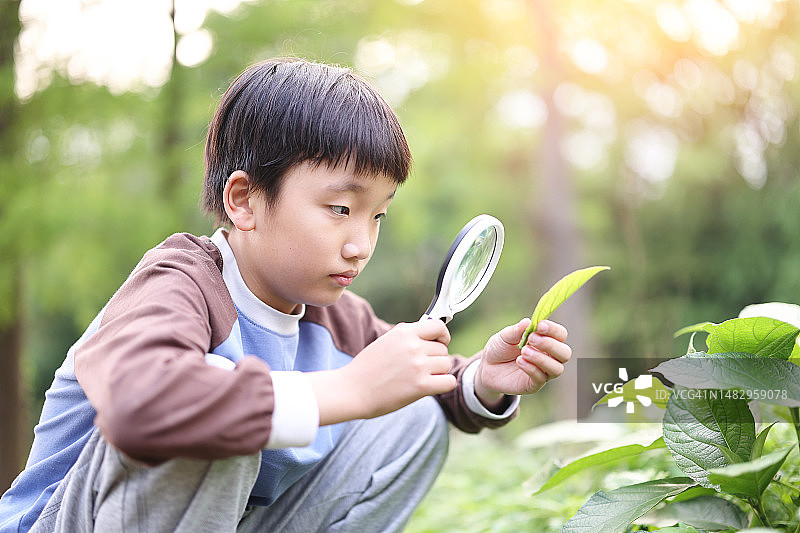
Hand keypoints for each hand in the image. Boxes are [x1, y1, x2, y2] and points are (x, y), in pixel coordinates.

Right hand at [307, 320, 455, 424]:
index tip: (440, 343)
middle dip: (435, 359)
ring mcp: (418, 366)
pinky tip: (430, 387)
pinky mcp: (421, 386)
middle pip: (443, 350)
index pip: (438, 327)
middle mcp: (413, 346)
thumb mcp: (385, 341)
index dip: (443, 336)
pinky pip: (449, 382)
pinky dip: (443, 385)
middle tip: (419, 368)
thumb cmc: (367, 368)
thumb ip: (407, 336)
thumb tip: (429, 330)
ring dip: (438, 373)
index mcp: (404, 332)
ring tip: (419, 378)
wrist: (352, 390)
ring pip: (446, 365)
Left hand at [474, 319, 570, 407]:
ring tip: (523, 351)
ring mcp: (543, 371)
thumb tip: (528, 322)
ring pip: (557, 369)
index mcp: (546, 340)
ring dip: (541, 358)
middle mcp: (549, 357)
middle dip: (550, 344)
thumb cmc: (501, 348)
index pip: (561, 335)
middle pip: (565, 353)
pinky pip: (541, 378)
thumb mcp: (505, 336)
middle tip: (531, 339)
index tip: (540, 325)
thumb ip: (517, 330)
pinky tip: (519, 361)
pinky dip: (531, 368)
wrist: (487, 367)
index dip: (554, 330)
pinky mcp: (534, 384)